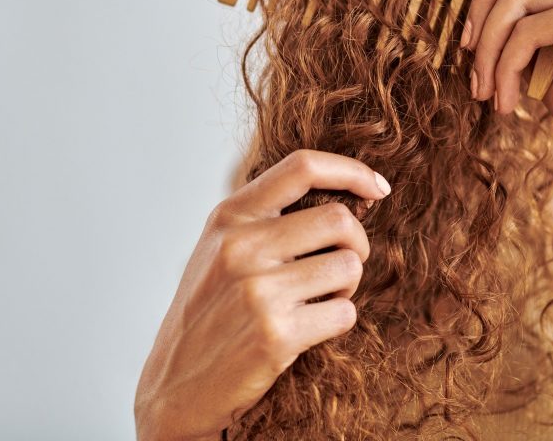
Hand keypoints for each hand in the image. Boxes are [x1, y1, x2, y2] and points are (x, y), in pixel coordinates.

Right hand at [135, 150, 390, 439]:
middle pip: (340, 219)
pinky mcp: (276, 334)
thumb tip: (347, 196)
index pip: (302, 167)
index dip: (352, 171)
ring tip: (316, 301)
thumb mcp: (219, 248)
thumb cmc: (208, 312)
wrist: (174, 386)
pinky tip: (308, 329)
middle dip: (356, 244)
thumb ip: (266, 218)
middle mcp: (241, 247)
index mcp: (228, 217)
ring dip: (346, 287)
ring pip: (349, 266)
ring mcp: (258, 291)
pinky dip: (338, 321)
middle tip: (339, 265)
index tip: (378, 188)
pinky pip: (345, 312)